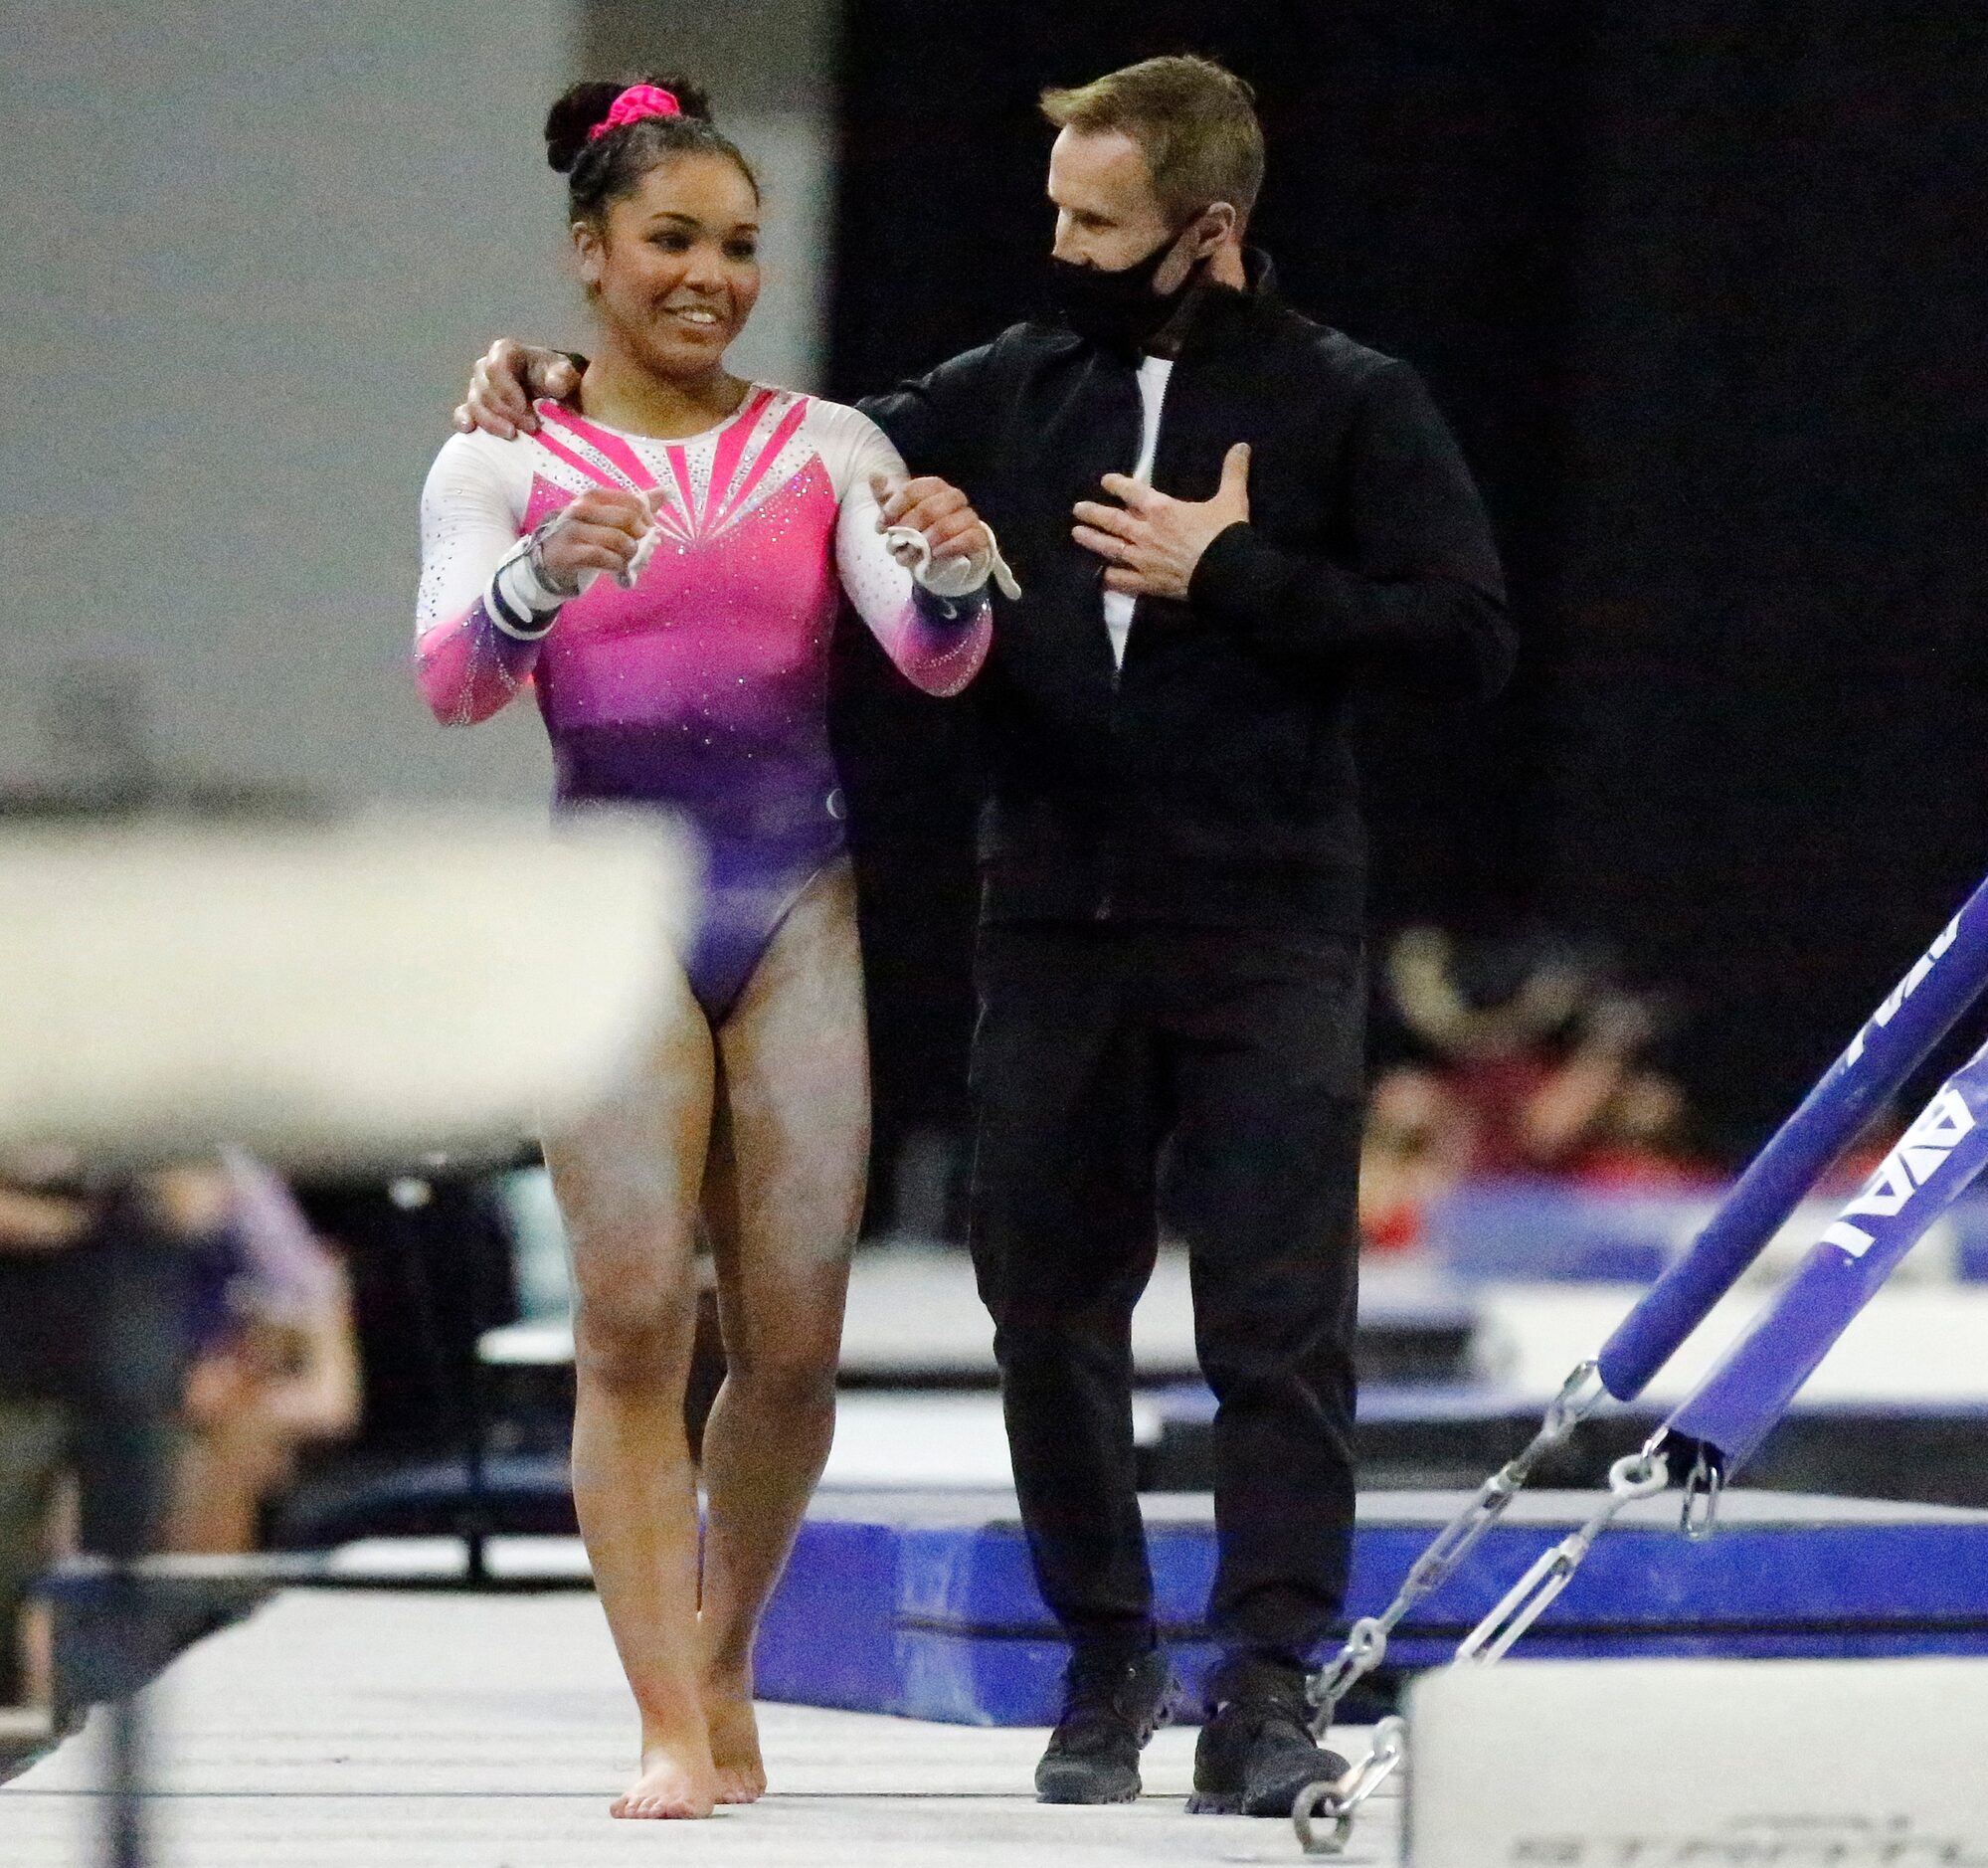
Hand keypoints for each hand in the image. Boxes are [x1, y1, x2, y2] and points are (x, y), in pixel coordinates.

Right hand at [452, 340, 582, 439]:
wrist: (553, 394)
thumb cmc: (557, 379)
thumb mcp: (565, 374)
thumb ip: (562, 376)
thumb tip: (553, 383)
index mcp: (506, 353)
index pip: (497, 366)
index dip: (507, 388)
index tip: (524, 408)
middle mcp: (486, 367)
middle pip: (486, 389)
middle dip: (507, 411)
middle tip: (531, 427)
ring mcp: (478, 387)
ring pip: (475, 403)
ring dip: (492, 422)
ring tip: (512, 435)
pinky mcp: (474, 407)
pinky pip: (461, 412)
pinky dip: (463, 421)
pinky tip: (470, 430)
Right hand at [532, 487, 652, 591]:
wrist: (550, 561)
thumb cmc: (586, 538)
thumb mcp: (609, 520)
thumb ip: (636, 507)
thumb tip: (665, 491)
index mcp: (594, 497)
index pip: (634, 503)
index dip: (648, 520)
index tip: (647, 533)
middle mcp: (581, 509)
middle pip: (628, 519)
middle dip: (642, 539)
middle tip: (643, 552)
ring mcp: (573, 530)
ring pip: (618, 539)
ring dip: (631, 555)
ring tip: (629, 561)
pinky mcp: (569, 553)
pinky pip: (603, 556)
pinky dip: (617, 564)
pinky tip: (618, 569)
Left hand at [872, 472, 992, 569]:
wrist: (946, 556)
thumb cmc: (921, 530)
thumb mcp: (899, 516)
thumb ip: (886, 498)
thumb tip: (874, 475)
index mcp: (934, 487)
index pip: (914, 489)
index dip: (896, 507)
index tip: (882, 526)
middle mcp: (954, 497)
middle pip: (929, 508)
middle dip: (908, 529)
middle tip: (894, 546)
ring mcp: (968, 516)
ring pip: (948, 524)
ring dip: (925, 542)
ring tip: (910, 555)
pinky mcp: (979, 536)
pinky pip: (968, 538)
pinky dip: (950, 547)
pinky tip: (936, 554)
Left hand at [1071, 442, 1251, 599]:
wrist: (1229, 574)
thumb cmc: (1227, 534)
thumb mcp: (1232, 498)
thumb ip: (1233, 471)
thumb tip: (1242, 445)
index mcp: (1162, 509)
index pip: (1132, 492)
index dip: (1117, 484)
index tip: (1105, 480)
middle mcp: (1146, 532)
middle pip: (1113, 520)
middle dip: (1094, 513)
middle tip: (1077, 509)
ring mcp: (1143, 559)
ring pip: (1110, 548)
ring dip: (1092, 540)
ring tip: (1077, 534)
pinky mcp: (1147, 583)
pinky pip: (1122, 580)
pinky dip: (1109, 578)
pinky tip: (1099, 577)